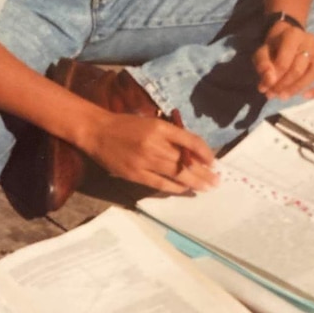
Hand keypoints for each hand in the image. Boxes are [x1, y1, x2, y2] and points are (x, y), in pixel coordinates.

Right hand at [79, 112, 218, 194]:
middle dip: (204, 173)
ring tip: (206, 188)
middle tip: (216, 181)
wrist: (97, 131)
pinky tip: (185, 190)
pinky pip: (160, 183)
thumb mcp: (151, 122)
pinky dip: (175, 188)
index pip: (190, 141)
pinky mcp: (135, 174)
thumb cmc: (126, 125)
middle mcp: (154, 144)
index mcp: (160, 127)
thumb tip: (193, 152)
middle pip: (186, 161)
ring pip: (176, 174)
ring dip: (194, 182)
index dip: (205, 153)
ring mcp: (144, 160)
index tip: (213, 162)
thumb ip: (170, 135)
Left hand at [254, 22, 313, 100]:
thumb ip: (263, 65)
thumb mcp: (262, 51)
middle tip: (271, 93)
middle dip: (284, 84)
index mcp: (293, 35)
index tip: (265, 86)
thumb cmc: (274, 45)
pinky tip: (306, 96)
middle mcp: (310, 42)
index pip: (285, 60)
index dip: (275, 76)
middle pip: (299, 68)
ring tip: (283, 96)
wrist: (286, 35)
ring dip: (297, 88)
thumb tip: (269, 82)